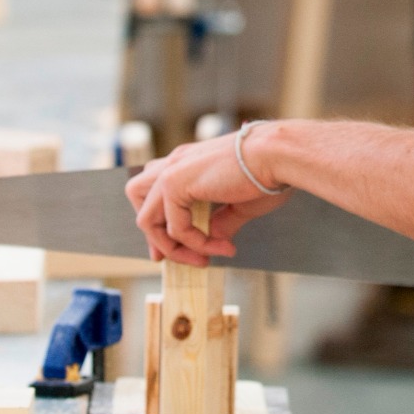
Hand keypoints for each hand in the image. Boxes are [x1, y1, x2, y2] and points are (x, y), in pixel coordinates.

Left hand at [125, 130, 290, 265]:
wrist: (276, 154)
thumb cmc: (268, 171)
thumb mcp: (239, 203)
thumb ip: (221, 221)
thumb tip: (215, 238)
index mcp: (188, 161)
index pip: (155, 190)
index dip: (158, 222)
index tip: (172, 248)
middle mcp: (175, 162)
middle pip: (137, 197)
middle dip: (151, 232)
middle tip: (166, 257)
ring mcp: (171, 170)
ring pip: (146, 219)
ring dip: (170, 245)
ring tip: (199, 258)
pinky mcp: (174, 182)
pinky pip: (175, 228)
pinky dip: (195, 244)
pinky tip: (219, 247)